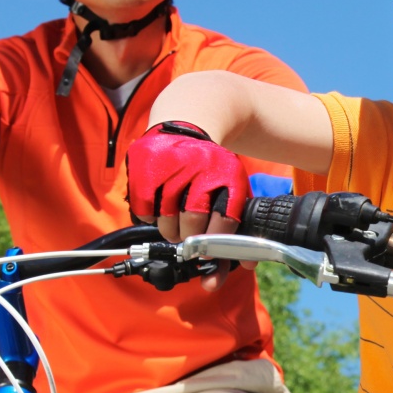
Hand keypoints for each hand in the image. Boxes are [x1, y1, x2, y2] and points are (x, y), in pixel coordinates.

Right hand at [126, 121, 252, 292]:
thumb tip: (247, 265)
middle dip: (192, 241)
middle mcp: (202, 168)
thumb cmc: (210, 172)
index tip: (211, 252)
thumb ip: (240, 228)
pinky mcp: (145, 168)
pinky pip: (145, 212)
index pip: (227, 219)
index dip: (218, 241)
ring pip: (167, 222)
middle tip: (191, 241)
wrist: (184, 128)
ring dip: (171, 232)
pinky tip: (159, 210)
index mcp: (229, 175)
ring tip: (175, 226)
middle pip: (194, 223)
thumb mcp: (231, 191)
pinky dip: (151, 219)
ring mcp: (172, 167)